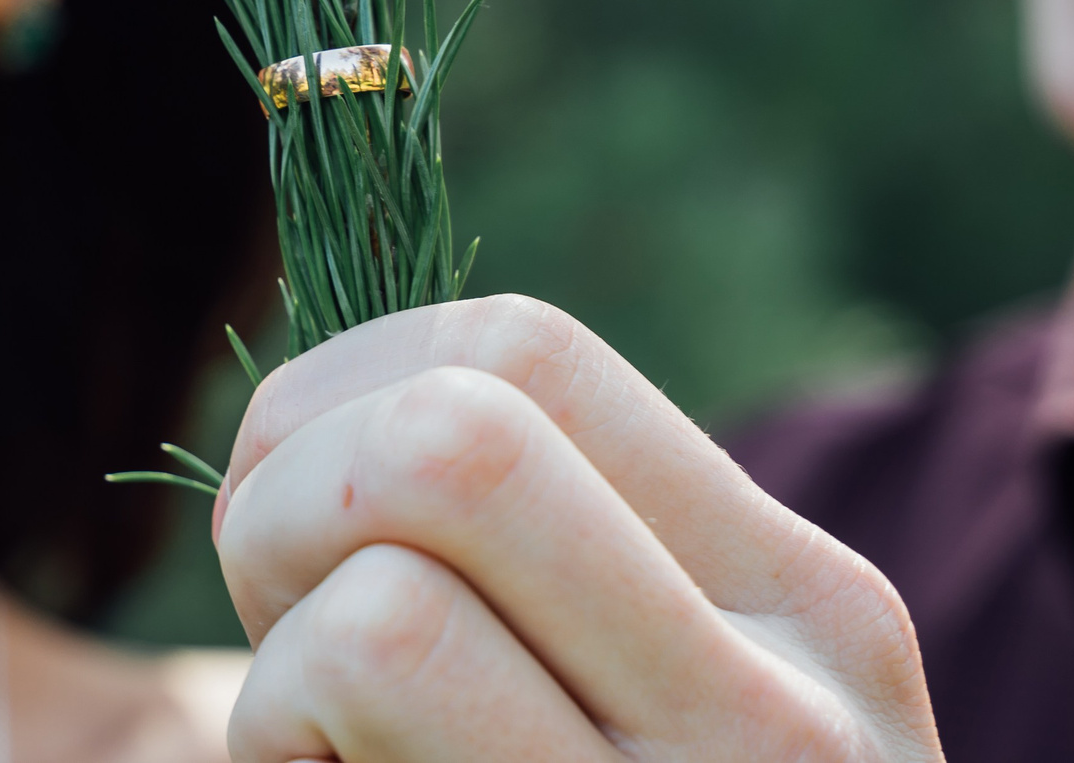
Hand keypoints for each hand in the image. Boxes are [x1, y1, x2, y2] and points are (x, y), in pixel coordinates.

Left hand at [211, 295, 938, 761]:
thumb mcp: (676, 718)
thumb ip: (560, 569)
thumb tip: (316, 417)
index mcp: (803, 604)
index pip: (524, 351)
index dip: (340, 384)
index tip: (300, 499)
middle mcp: (785, 703)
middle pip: (452, 438)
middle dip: (283, 497)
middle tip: (277, 614)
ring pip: (385, 601)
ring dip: (276, 663)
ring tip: (315, 744)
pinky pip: (353, 702)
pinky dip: (270, 743)